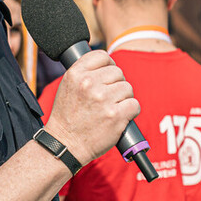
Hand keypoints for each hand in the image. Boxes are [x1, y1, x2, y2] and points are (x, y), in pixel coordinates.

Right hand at [44, 50, 139, 164]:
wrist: (65, 144)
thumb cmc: (68, 117)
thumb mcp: (67, 86)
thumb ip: (85, 73)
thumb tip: (108, 64)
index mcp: (76, 74)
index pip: (102, 56)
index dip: (108, 66)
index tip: (107, 77)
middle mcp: (89, 84)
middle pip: (118, 72)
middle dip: (116, 85)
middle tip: (107, 99)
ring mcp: (103, 99)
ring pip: (128, 88)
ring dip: (124, 98)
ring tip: (111, 109)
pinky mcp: (115, 115)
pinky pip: (134, 104)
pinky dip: (131, 111)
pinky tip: (120, 117)